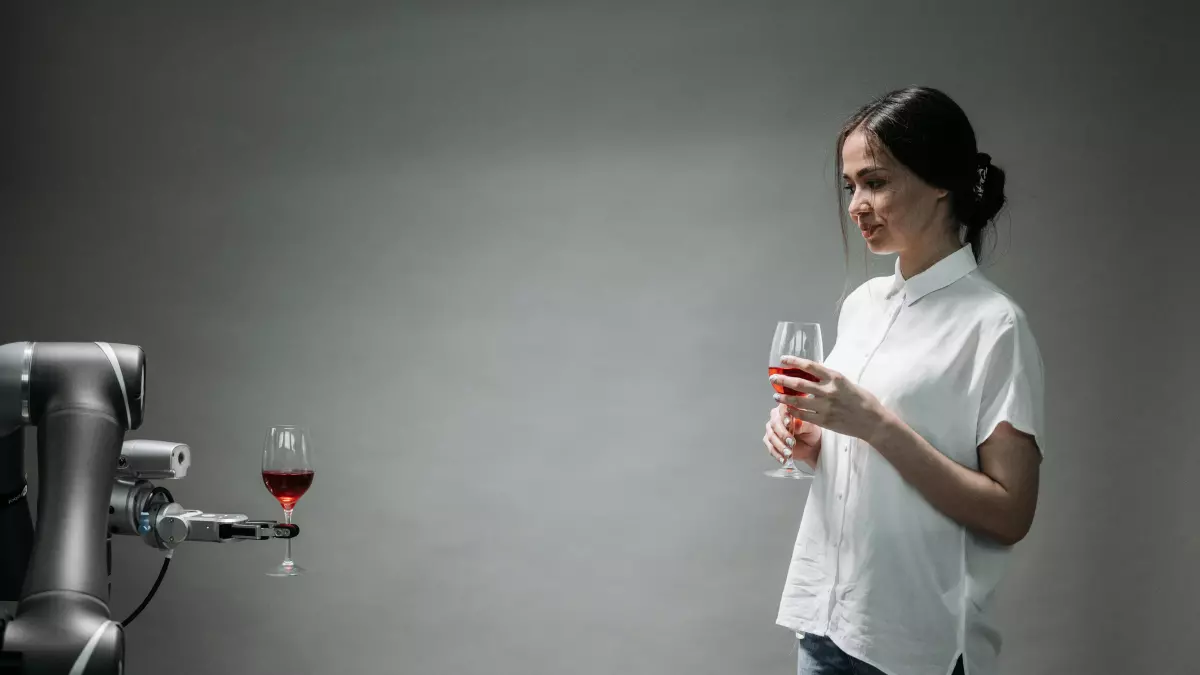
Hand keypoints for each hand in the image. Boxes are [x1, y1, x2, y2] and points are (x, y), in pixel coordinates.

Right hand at [764, 403, 821, 467]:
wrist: (811, 446)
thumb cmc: (812, 433)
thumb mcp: (812, 427)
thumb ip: (804, 424)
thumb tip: (795, 424)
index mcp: (787, 409)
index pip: (782, 408)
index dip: (784, 415)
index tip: (789, 423)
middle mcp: (776, 417)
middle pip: (774, 423)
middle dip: (782, 434)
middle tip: (791, 442)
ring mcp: (771, 429)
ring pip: (771, 436)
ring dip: (780, 446)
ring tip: (789, 453)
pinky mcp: (770, 441)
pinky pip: (770, 447)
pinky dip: (777, 454)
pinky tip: (784, 459)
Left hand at [770, 355, 888, 442]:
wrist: (872, 421)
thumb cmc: (863, 400)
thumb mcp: (847, 383)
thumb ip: (830, 379)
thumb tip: (813, 374)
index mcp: (835, 378)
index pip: (809, 366)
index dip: (794, 361)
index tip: (783, 359)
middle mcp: (828, 391)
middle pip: (799, 384)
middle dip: (783, 380)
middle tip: (773, 378)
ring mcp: (825, 407)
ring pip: (797, 401)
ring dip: (784, 398)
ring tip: (776, 396)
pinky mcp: (824, 421)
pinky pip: (803, 416)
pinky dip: (793, 412)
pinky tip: (787, 410)